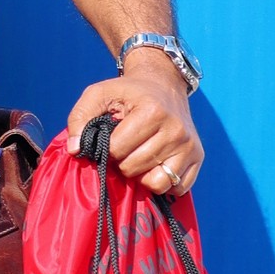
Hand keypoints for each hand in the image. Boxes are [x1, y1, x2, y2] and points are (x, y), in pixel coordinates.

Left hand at [67, 50, 199, 194]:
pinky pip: (177, 188)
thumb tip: (75, 150)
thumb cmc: (127, 93)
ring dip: (141, 175)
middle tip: (126, 146)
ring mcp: (189, 146)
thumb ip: (80, 117)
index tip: (111, 137)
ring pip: (156, 183)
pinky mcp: (198, 158)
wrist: (164, 85)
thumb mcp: (99, 94)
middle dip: (122, 161)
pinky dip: (162, 182)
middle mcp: (176, 130)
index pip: (117, 150)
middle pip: (134, 168)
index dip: (107, 148)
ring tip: (139, 156)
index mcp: (153, 111)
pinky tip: (155, 165)